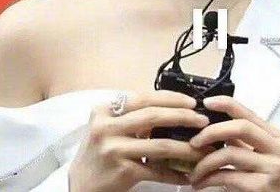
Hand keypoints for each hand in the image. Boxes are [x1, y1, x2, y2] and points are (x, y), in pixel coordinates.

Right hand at [69, 90, 211, 191]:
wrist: (77, 187)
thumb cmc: (98, 153)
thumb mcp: (108, 127)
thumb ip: (133, 116)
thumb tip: (172, 109)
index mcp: (105, 110)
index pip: (143, 97)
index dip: (170, 98)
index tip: (191, 102)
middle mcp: (107, 127)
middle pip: (153, 116)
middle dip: (183, 117)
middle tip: (202, 121)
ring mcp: (114, 149)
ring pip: (159, 145)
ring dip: (185, 147)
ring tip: (202, 148)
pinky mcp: (121, 172)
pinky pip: (155, 170)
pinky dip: (174, 173)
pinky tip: (186, 175)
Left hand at [188, 95, 279, 191]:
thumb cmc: (267, 187)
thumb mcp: (259, 159)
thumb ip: (242, 143)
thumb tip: (212, 125)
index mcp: (278, 138)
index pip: (249, 113)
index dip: (226, 104)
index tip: (206, 102)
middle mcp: (279, 149)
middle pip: (241, 127)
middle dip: (212, 131)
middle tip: (193, 142)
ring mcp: (273, 168)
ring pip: (230, 153)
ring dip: (205, 162)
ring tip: (193, 172)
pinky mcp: (263, 187)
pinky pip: (228, 176)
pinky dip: (209, 178)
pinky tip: (201, 183)